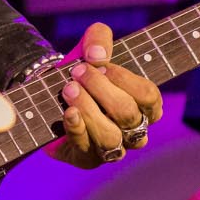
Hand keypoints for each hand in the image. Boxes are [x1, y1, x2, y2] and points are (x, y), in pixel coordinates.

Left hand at [45, 22, 162, 167]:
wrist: (52, 95)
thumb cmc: (84, 72)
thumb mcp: (91, 48)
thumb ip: (99, 40)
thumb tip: (97, 54)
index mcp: (146, 106)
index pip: (148, 96)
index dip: (124, 79)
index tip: (100, 64)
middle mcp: (134, 131)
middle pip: (127, 114)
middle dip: (100, 90)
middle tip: (77, 72)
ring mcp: (113, 148)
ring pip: (110, 136)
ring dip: (88, 109)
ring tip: (69, 89)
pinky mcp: (88, 159)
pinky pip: (86, 149)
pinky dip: (77, 129)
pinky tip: (68, 112)